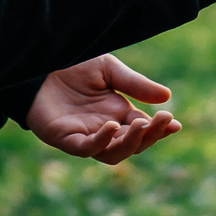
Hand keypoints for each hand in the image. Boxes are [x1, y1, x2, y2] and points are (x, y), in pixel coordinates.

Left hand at [24, 55, 182, 164]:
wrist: (40, 62)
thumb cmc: (72, 65)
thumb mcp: (109, 70)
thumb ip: (135, 84)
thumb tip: (167, 96)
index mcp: (117, 113)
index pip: (144, 128)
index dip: (160, 128)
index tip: (175, 123)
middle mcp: (104, 128)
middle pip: (133, 144)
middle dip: (151, 135)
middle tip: (165, 120)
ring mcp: (85, 136)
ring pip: (113, 153)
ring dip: (130, 143)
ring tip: (140, 125)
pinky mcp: (65, 138)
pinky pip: (86, 149)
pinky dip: (100, 142)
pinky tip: (111, 127)